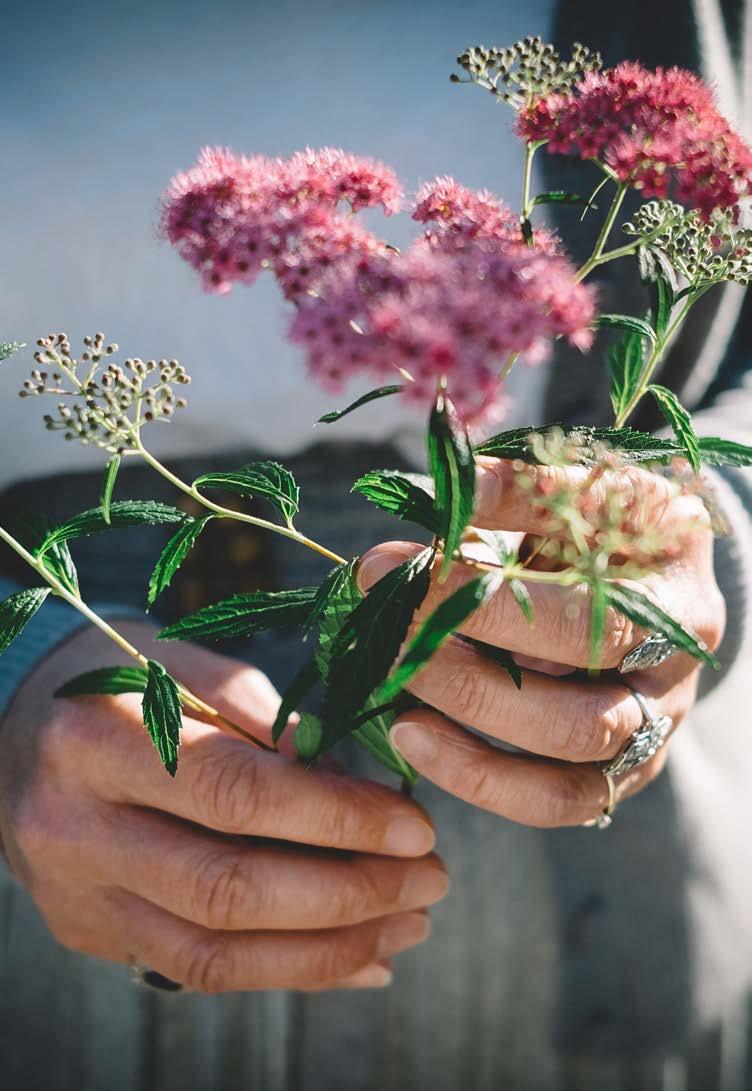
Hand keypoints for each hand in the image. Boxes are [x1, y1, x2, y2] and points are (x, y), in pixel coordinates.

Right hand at [0, 622, 446, 991]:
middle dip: (349, 894)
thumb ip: (265, 718)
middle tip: (431, 880)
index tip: (414, 825)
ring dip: (330, 949)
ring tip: (410, 925)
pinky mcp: (91, 932)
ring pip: (215, 953)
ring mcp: (77, 894)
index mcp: (101, 738)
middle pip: (228, 889)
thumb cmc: (123, 680)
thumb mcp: (188, 664)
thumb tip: (347, 784)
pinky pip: (197, 972)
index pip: (235, 794)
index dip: (336, 817)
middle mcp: (76, 828)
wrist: (17, 727)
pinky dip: (288, 972)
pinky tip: (359, 960)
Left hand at [358, 458, 725, 827]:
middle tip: (388, 627)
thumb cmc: (608, 525)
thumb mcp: (579, 490)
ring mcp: (653, 726)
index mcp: (674, 592)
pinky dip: (478, 778)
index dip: (480, 598)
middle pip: (578, 694)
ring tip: (394, 679)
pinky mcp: (619, 769)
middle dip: (466, 665)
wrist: (653, 574)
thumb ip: (517, 492)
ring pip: (567, 752)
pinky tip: (412, 736)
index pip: (579, 612)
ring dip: (469, 720)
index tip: (391, 568)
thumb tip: (440, 498)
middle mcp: (674, 669)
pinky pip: (554, 800)